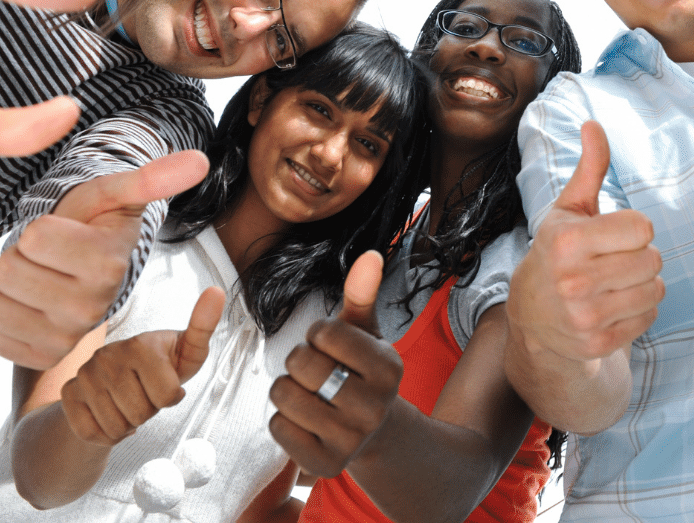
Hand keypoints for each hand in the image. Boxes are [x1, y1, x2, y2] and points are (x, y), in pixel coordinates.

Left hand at [0, 150, 209, 367]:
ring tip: (41, 276)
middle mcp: (91, 309)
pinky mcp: (40, 357)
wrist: (85, 272)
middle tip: (49, 256)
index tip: (65, 232)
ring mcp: (65, 339)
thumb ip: (151, 178)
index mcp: (109, 264)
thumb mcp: (115, 194)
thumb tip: (199, 161)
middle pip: (9, 269)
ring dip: (8, 284)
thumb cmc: (94, 226)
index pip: (34, 236)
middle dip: (21, 254)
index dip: (41, 228)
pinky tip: (30, 302)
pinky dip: (4, 311)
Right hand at [60, 285, 224, 444]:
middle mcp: (108, 355)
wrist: (121, 378)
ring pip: (115, 427)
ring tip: (129, 401)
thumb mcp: (188, 350)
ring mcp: (85, 373)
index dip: (172, 398)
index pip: (168, 397)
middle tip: (145, 393)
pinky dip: (105, 435)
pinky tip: (110, 414)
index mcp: (141, 343)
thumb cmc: (163, 365)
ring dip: (127, 424)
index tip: (167, 383)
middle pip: (140, 414)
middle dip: (149, 411)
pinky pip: (90, 433)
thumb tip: (217, 291)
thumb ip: (203, 326)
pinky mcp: (68, 393)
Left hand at [268, 251, 403, 477]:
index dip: (318, 334)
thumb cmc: (361, 369)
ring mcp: (351, 439)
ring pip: (284, 396)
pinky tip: (303, 417)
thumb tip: (371, 255)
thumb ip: (362, 294)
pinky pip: (278, 428)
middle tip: (314, 369)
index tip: (328, 343)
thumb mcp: (365, 331)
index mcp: (389, 367)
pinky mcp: (326, 465)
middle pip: (302, 365)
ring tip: (306, 391)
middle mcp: (375, 406)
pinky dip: (282, 419)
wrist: (373, 430)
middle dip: (298, 359)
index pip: (326, 333)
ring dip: (286, 388)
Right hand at [507, 120, 662, 364]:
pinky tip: (614, 304)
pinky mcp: (597, 343)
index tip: (611, 234)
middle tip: (614, 259)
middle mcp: (573, 281)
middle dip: (641, 255)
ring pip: (655, 290)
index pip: (642, 227)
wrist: (533, 316)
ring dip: (644, 283)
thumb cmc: (558, 251)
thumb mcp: (570, 208)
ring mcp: (585, 317)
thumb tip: (593, 123)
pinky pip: (649, 317)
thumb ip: (590, 168)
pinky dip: (640, 309)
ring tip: (616, 280)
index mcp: (567, 241)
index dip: (633, 228)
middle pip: (652, 259)